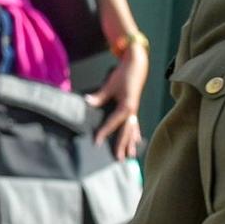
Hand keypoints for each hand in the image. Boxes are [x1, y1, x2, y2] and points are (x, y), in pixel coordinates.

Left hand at [86, 43, 147, 158]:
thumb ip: (99, 96)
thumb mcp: (110, 84)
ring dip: (130, 143)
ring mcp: (135, 110)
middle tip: (118, 159)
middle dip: (121, 145)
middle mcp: (132, 111)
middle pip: (126, 132)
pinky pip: (136, 125)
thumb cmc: (123, 74)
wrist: (137, 64)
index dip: (104, 132)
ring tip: (130, 156)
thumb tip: (87, 102)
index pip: (113, 123)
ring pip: (132, 131)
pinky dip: (136, 134)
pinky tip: (137, 142)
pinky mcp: (135, 108)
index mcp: (126, 106)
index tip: (97, 142)